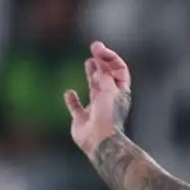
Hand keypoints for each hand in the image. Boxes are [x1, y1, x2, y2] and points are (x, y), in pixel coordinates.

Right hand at [64, 41, 132, 155]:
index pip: (118, 70)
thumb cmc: (108, 116)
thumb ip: (104, 76)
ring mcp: (96, 109)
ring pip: (94, 88)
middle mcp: (109, 99)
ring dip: (92, 75)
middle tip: (94, 48)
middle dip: (102, 62)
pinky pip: (77, 108)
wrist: (100, 141)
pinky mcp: (82, 119)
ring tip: (88, 62)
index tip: (97, 48)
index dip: (109, 57)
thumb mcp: (109, 91)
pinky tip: (69, 94)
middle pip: (107, 76)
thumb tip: (100, 66)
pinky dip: (72, 100)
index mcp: (120, 92)